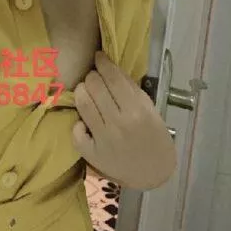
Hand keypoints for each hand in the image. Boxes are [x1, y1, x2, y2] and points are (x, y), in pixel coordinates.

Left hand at [71, 51, 176, 190]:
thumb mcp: (150, 109)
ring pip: (83, 103)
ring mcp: (103, 139)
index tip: (99, 56)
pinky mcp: (92, 154)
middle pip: (94, 85)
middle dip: (92, 76)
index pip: (112, 76)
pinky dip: (79, 122)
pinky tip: (86, 121)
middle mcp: (118, 123)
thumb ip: (131, 88)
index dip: (102, 62)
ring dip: (82, 91)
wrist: (154, 173)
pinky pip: (76, 131)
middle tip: (95, 77)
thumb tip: (110, 67)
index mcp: (136, 110)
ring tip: (87, 92)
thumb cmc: (155, 137)